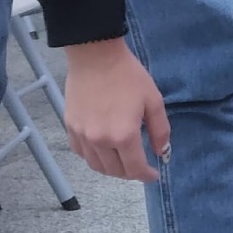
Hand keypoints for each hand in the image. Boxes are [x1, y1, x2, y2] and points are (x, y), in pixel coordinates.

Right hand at [64, 38, 170, 183]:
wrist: (95, 56)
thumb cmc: (128, 76)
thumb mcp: (153, 100)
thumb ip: (160, 130)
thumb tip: (161, 153)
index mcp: (123, 135)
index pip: (135, 169)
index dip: (146, 176)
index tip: (153, 175)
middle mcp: (100, 141)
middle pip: (115, 171)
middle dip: (130, 173)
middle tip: (139, 166)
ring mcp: (82, 135)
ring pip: (96, 165)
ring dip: (111, 168)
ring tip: (122, 160)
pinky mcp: (70, 127)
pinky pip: (81, 153)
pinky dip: (93, 157)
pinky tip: (102, 149)